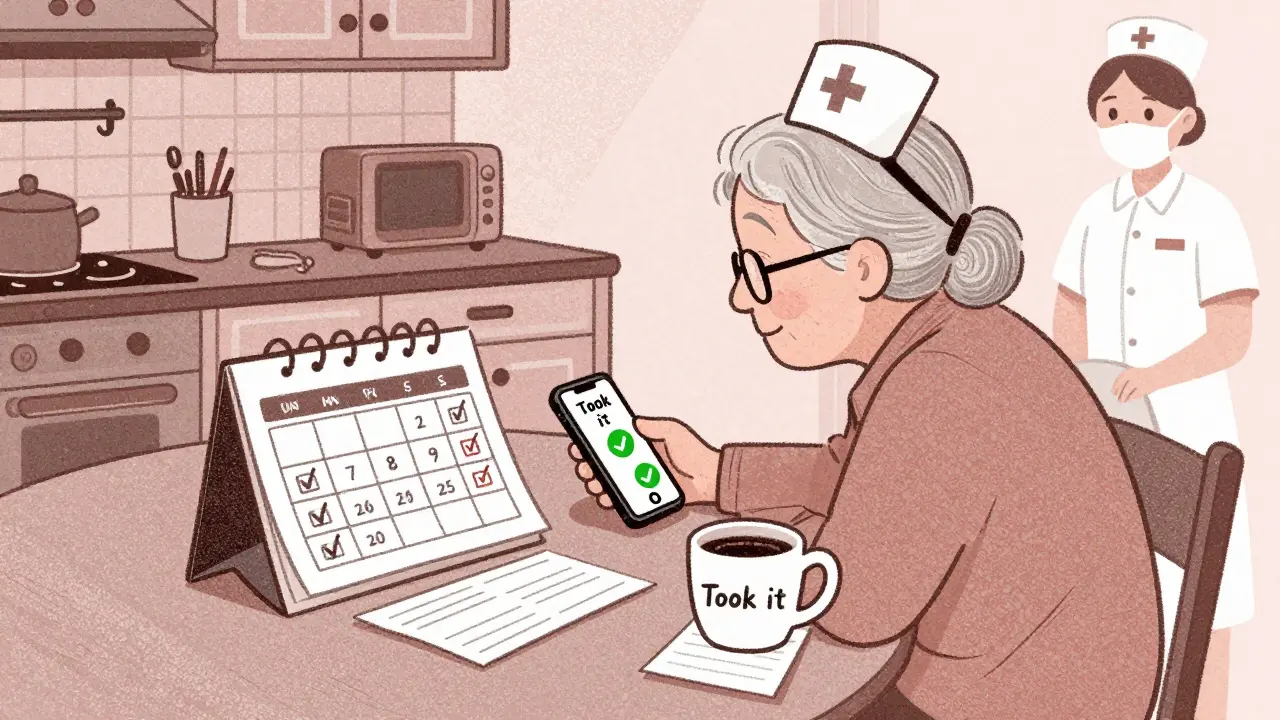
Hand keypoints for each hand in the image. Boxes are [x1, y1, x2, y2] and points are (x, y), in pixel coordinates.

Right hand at [567, 416, 719, 509]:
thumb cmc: (694, 452)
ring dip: (594, 482)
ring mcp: (635, 479)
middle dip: (586, 463)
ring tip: (594, 482)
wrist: (709, 477)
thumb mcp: (673, 431)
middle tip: (584, 464)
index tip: (580, 440)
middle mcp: (632, 460)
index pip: (607, 440)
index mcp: (637, 443)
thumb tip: (633, 422)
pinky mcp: (641, 495)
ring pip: (606, 481)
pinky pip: (620, 498)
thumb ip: (653, 426)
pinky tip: (606, 497)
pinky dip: (609, 499)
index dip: (590, 440)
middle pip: (600, 462)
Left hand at [1112, 367, 1164, 402]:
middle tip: (1116, 397)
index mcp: (1129, 372)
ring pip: (1126, 393)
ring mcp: (1138, 383)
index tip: (1113, 392)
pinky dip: (1131, 398)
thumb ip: (1125, 379)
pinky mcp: (1143, 390)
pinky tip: (1130, 399)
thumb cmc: (1143, 375)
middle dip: (1118, 393)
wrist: (1158, 375)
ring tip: (1122, 400)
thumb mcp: (1133, 373)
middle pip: (1121, 387)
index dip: (1114, 387)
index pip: (1118, 380)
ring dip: (1123, 398)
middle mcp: (1132, 377)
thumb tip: (1116, 389)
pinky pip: (1134, 396)